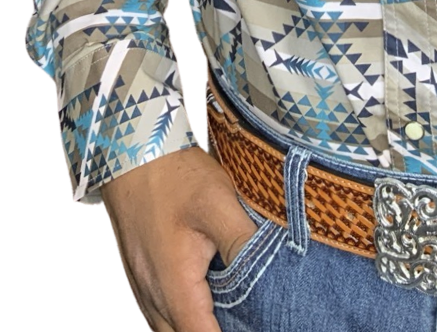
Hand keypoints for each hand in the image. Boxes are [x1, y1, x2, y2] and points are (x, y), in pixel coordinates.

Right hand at [100, 145, 258, 331]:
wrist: (133, 155)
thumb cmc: (173, 176)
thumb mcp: (218, 203)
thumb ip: (242, 241)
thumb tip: (270, 274)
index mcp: (173, 285)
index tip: (264, 324)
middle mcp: (153, 296)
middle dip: (217, 331)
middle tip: (259, 316)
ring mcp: (146, 288)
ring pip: (174, 327)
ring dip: (205, 324)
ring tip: (244, 313)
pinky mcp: (146, 276)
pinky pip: (167, 311)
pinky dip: (190, 313)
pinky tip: (217, 298)